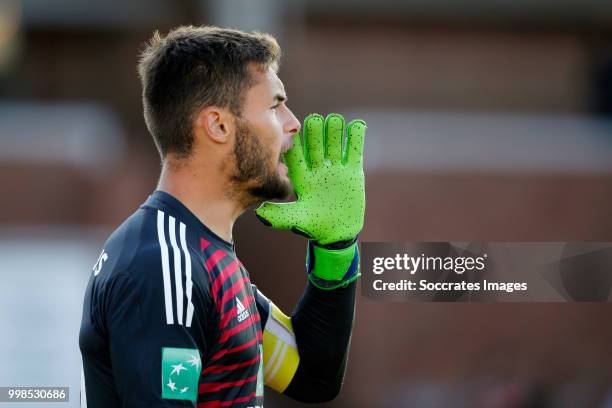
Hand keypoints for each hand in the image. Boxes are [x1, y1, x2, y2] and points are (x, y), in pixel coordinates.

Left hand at [255, 113, 365, 245]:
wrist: (338, 233)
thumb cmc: (314, 227)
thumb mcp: (296, 221)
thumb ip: (279, 216)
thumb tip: (259, 212)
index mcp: (301, 176)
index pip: (295, 155)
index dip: (294, 143)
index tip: (292, 134)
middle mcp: (317, 168)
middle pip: (315, 143)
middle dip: (314, 132)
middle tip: (314, 121)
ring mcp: (335, 167)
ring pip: (333, 141)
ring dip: (334, 129)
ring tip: (334, 121)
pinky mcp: (353, 169)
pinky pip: (354, 149)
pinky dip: (356, 135)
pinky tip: (356, 125)